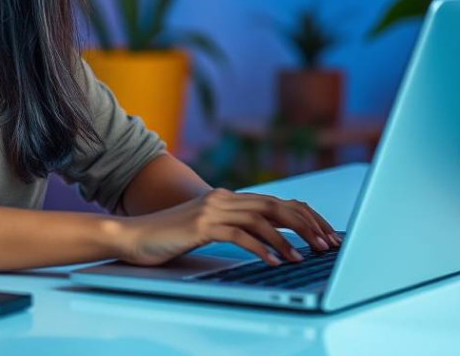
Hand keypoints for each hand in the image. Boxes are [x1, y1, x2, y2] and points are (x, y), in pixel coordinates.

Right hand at [111, 188, 341, 266]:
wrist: (133, 236)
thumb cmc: (169, 236)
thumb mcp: (206, 228)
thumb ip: (233, 226)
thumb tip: (269, 239)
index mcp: (228, 197)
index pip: (277, 202)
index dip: (306, 217)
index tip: (325, 234)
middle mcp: (224, 198)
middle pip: (277, 206)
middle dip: (306, 225)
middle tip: (326, 244)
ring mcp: (212, 209)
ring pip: (262, 219)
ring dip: (287, 240)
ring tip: (303, 257)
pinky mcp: (201, 225)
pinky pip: (239, 235)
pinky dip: (261, 249)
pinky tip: (273, 262)